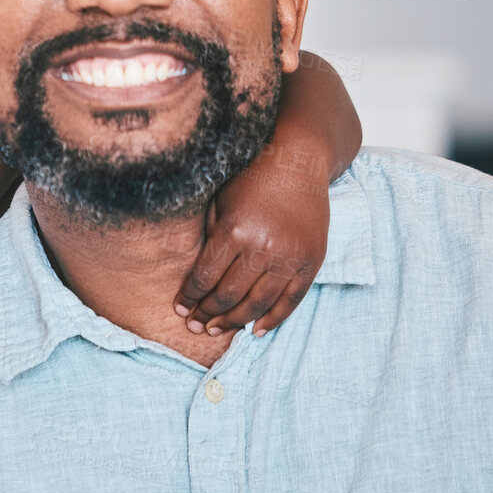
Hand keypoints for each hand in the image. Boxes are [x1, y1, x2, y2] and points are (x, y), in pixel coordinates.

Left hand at [173, 164, 327, 337]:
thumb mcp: (219, 202)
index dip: (190, 298)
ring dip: (235, 321)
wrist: (298, 162)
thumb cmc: (251, 179)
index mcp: (234, 230)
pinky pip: (291, 300)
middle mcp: (262, 247)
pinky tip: (256, 330)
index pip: (205, 277)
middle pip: (229, 295)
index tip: (180, 309)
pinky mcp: (311, 261)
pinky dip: (273, 319)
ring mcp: (290, 256)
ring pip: (258, 303)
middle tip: (195, 326)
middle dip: (208, 314)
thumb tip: (197, 279)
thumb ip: (210, 238)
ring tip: (217, 330)